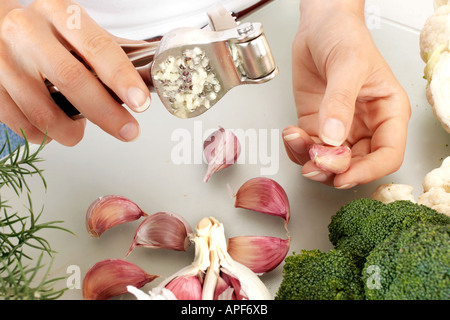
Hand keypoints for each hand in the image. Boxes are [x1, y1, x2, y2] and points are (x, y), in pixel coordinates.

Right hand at [0, 0, 150, 145]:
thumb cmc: (47, 34)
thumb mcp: (74, 31)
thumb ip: (104, 55)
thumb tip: (142, 89)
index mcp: (59, 13)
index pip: (97, 46)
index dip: (121, 77)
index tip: (141, 103)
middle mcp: (28, 31)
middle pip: (72, 79)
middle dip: (106, 113)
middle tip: (129, 132)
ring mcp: (3, 58)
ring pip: (43, 110)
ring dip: (70, 132)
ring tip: (78, 135)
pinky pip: (21, 123)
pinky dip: (43, 135)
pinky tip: (51, 130)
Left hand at [283, 0, 410, 188]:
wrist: (319, 26)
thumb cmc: (345, 36)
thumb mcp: (348, 65)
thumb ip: (339, 102)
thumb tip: (333, 137)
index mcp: (388, 112)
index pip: (387, 155)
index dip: (367, 171)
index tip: (343, 176)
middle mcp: (366, 125)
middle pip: (356, 164)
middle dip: (334, 168)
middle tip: (314, 160)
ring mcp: (339, 127)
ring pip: (329, 162)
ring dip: (310, 160)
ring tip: (297, 140)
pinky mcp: (317, 125)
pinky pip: (308, 149)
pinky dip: (297, 149)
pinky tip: (291, 133)